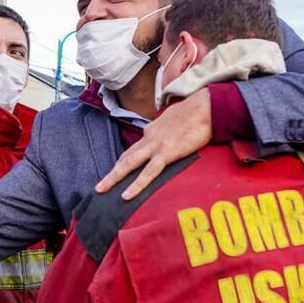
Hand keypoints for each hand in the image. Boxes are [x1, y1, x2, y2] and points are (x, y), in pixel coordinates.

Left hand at [95, 88, 211, 199]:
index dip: (125, 161)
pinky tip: (126, 195)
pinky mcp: (166, 153)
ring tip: (101, 190)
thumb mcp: (175, 119)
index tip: (117, 171)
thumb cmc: (195, 111)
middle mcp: (149, 138)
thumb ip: (168, 128)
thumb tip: (170, 134)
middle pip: (126, 157)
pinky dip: (136, 185)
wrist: (205, 107)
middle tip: (98, 186)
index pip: (135, 149)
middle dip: (112, 172)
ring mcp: (156, 146)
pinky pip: (148, 173)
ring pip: (129, 164)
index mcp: (151, 130)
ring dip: (113, 178)